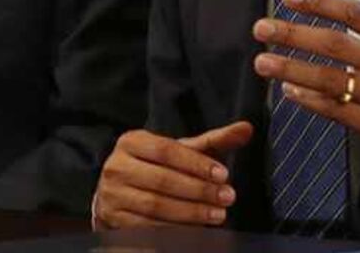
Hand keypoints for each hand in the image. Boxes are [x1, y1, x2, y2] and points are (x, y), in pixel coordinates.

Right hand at [94, 122, 252, 228]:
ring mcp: (112, 194)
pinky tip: (197, 229)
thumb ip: (212, 141)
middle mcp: (116, 166)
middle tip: (227, 197)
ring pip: (155, 206)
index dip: (196, 164)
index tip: (224, 174)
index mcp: (131, 141)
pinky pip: (147, 228)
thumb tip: (246, 128)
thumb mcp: (180, 151)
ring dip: (191, 213)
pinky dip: (175, 229)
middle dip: (199, 190)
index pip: (166, 151)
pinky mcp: (114, 219)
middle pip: (162, 180)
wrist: (119, 193)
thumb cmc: (157, 167)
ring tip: (218, 215)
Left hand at [252, 0, 359, 183]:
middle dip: (295, 35)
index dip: (321, 2)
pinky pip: (338, 111)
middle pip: (337, 45)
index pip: (356, 12)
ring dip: (293, 69)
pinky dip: (311, 101)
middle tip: (262, 28)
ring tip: (263, 61)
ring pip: (332, 80)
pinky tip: (288, 91)